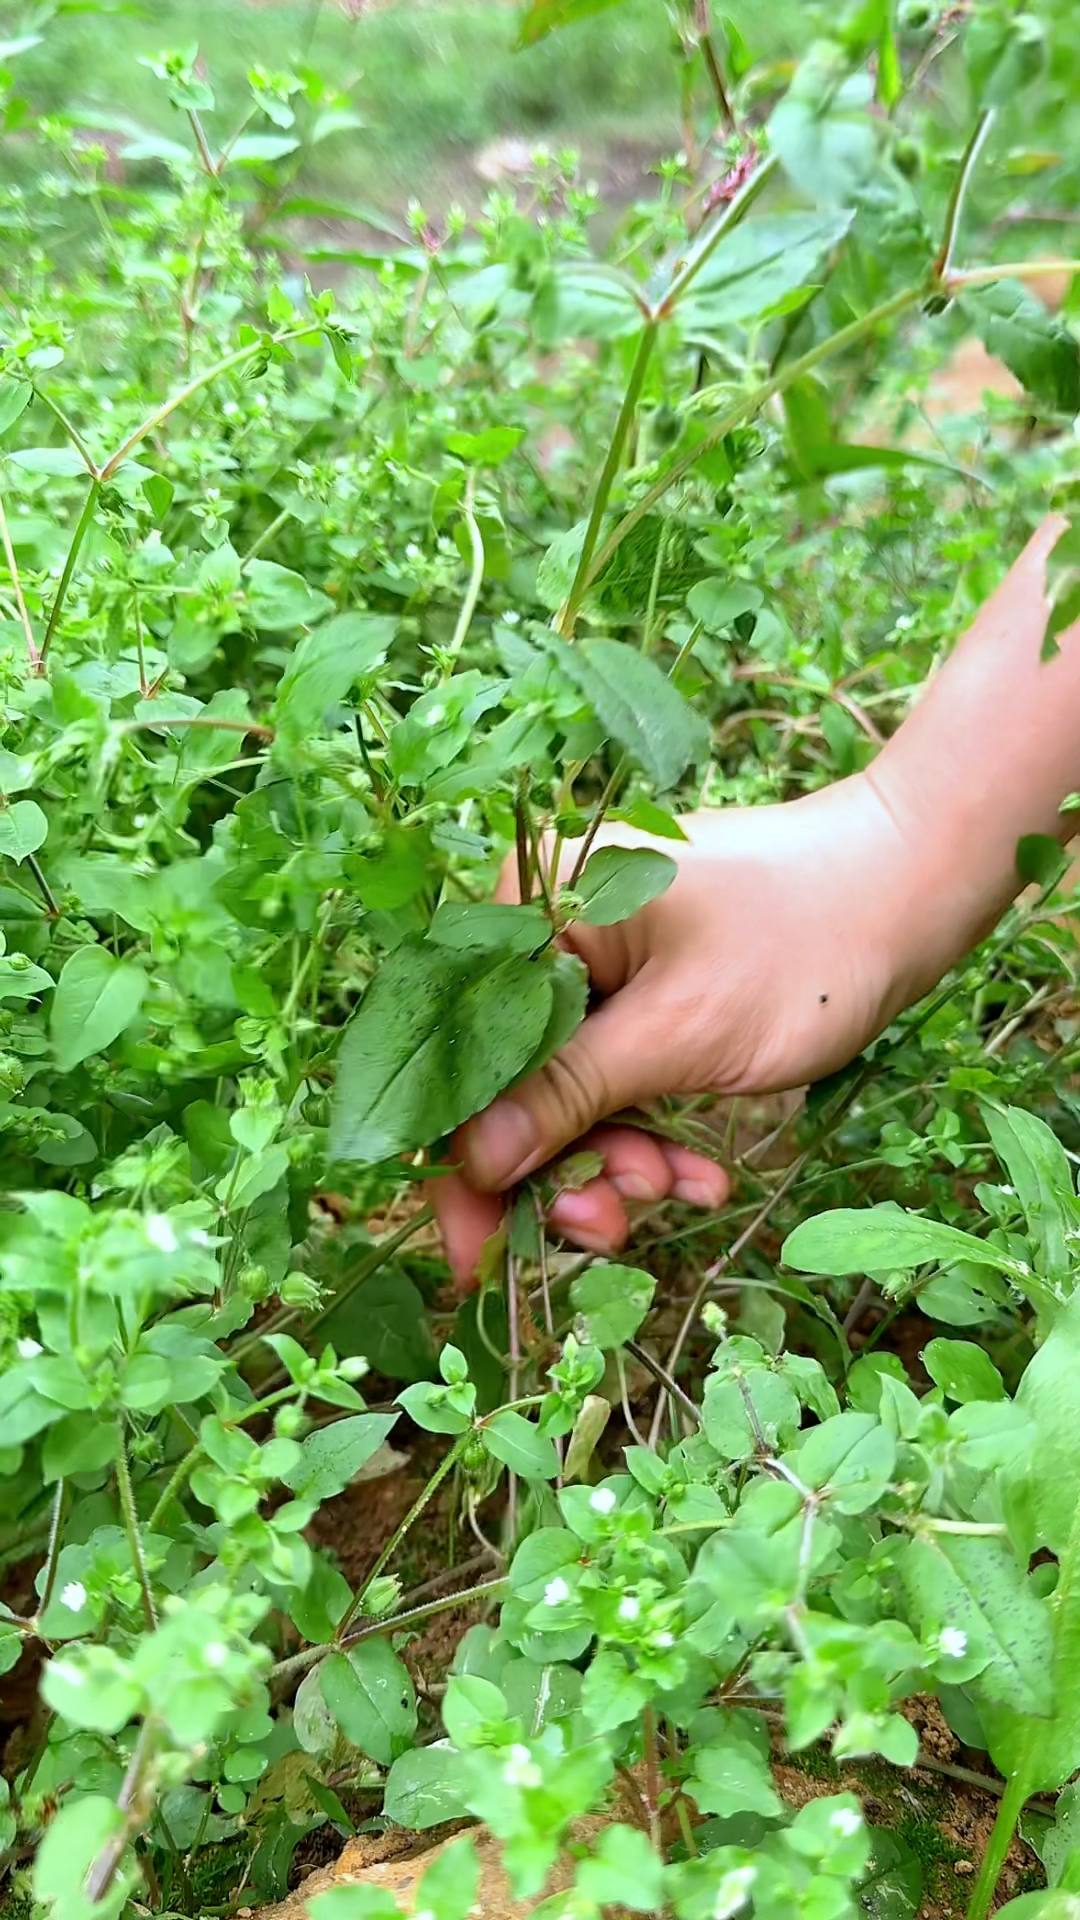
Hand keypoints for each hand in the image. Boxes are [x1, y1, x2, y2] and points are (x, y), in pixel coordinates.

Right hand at [433, 770, 927, 1286]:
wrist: (910, 892)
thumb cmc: (800, 945)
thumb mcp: (677, 1033)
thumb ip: (568, 1095)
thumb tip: (472, 1163)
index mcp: (533, 904)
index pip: (463, 1050)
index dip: (459, 1159)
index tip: (471, 1254)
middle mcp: (547, 926)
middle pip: (510, 1079)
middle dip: (559, 1165)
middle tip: (612, 1226)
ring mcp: (595, 960)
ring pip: (566, 1092)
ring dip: (614, 1158)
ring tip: (679, 1188)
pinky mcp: (639, 991)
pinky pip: (615, 1078)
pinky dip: (648, 1132)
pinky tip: (700, 1174)